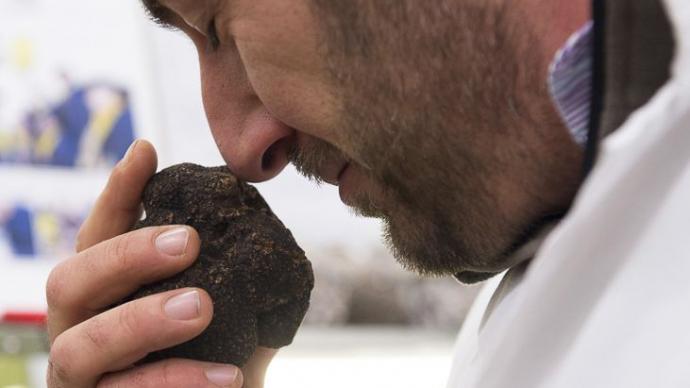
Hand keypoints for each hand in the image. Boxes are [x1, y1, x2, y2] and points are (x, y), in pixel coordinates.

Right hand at [46, 140, 275, 387]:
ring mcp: (79, 379)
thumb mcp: (225, 320)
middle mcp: (79, 332)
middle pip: (71, 282)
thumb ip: (228, 282)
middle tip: (188, 241)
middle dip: (126, 255)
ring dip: (141, 320)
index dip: (116, 194)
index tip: (145, 151)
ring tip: (201, 307)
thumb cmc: (211, 367)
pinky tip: (228, 377)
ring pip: (82, 345)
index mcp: (104, 299)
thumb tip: (259, 226)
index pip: (97, 238)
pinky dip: (174, 382)